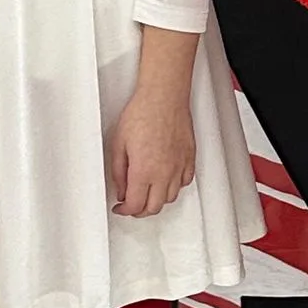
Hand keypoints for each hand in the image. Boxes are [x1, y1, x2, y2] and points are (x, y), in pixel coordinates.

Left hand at [108, 87, 197, 217]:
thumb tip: (121, 188)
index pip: (135, 205)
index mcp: (143, 171)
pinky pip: (184, 183)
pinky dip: (174, 187)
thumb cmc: (142, 113)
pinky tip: (166, 181)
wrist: (163, 97)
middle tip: (132, 206)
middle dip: (140, 211)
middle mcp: (164, 172)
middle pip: (154, 207)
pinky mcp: (189, 158)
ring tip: (147, 194)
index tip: (120, 207)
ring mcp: (179, 166)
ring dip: (157, 200)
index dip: (125, 211)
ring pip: (170, 198)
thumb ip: (118, 172)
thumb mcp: (118, 144)